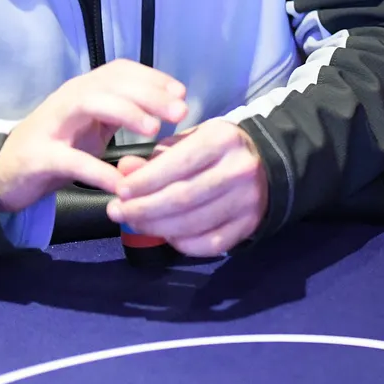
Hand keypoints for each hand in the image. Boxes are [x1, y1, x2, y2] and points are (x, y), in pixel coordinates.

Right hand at [0, 60, 187, 212]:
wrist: (7, 172)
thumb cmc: (62, 146)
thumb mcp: (96, 124)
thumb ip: (126, 112)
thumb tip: (172, 106)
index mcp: (85, 89)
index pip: (121, 70)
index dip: (154, 78)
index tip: (181, 93)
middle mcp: (69, 99)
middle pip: (111, 83)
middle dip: (150, 94)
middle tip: (180, 112)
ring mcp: (52, 125)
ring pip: (90, 104)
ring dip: (126, 113)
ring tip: (153, 130)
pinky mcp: (39, 157)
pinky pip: (71, 159)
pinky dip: (98, 170)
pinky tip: (121, 181)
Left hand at [105, 119, 267, 256]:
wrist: (266, 164)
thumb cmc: (217, 150)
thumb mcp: (189, 141)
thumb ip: (156, 156)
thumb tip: (124, 170)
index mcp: (223, 140)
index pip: (177, 165)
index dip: (144, 182)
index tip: (120, 191)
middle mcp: (240, 169)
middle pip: (182, 198)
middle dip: (143, 208)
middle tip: (118, 212)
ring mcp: (247, 199)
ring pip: (192, 224)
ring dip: (156, 228)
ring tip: (135, 223)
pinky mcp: (249, 224)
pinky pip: (208, 243)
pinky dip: (181, 243)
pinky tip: (166, 235)